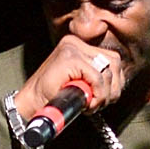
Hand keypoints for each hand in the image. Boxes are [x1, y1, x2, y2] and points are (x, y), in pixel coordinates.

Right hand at [13, 34, 127, 125]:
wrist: (31, 105)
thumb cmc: (55, 98)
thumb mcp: (81, 84)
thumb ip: (97, 78)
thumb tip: (118, 83)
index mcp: (79, 47)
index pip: (112, 59)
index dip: (115, 82)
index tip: (106, 98)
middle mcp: (76, 43)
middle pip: (114, 62)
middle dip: (113, 88)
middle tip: (100, 103)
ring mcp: (72, 49)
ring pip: (107, 70)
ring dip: (105, 93)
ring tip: (92, 104)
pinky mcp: (70, 58)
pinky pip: (97, 77)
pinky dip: (97, 94)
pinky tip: (88, 104)